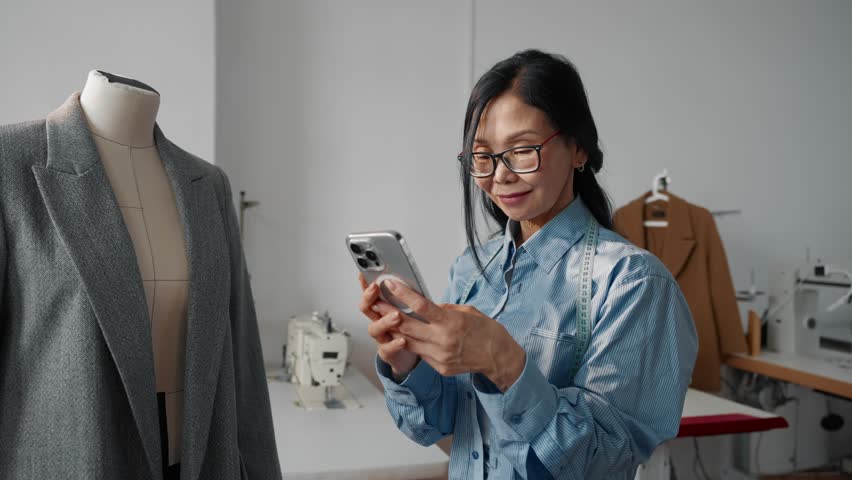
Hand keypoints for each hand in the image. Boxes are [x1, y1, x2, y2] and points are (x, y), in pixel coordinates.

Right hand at [358, 273, 419, 379]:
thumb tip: (415, 280)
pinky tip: (402, 340)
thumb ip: (410, 296)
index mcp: (383, 307)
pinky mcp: (388, 351)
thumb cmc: (411, 327)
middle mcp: (379, 320)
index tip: (364, 273)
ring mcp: (382, 336)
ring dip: (384, 321)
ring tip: (396, 316)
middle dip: (369, 297)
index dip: (365, 282)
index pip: (371, 292)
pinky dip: (394, 345)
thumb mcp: (411, 307)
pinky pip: (387, 349)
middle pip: (367, 308)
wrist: (411, 353)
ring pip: (375, 328)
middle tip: (375, 288)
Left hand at [372, 279, 525, 391]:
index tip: (390, 286)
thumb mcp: (467, 311)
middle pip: (407, 326)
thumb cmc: (486, 332)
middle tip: (375, 303)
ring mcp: (440, 356)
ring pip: (408, 342)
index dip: (403, 295)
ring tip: (382, 319)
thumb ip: (445, 309)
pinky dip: (412, 344)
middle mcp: (443, 340)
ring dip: (394, 330)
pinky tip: (405, 336)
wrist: (498, 357)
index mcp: (451, 322)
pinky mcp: (440, 367)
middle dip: (389, 313)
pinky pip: (420, 354)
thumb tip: (427, 307)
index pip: (421, 306)